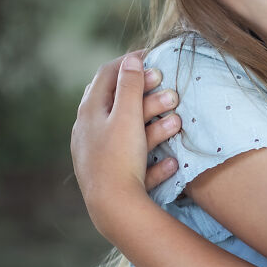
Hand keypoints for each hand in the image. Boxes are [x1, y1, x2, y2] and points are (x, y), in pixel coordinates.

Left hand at [72, 53, 175, 236]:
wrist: (113, 209)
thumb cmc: (119, 157)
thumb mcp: (127, 116)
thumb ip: (130, 86)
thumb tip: (131, 60)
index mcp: (89, 112)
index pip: (106, 75)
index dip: (129, 62)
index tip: (153, 57)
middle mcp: (89, 132)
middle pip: (119, 105)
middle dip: (148, 97)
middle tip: (171, 91)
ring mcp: (98, 157)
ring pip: (130, 135)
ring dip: (155, 127)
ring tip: (178, 124)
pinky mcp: (110, 179)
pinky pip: (134, 165)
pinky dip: (152, 160)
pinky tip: (170, 163)